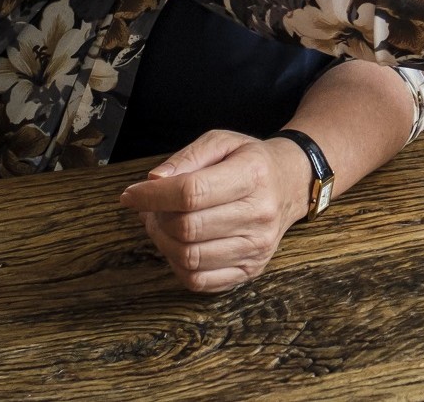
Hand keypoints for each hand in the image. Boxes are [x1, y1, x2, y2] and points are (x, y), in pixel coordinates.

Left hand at [117, 130, 312, 292]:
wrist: (292, 184)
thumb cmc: (251, 162)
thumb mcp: (222, 142)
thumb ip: (187, 157)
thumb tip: (153, 181)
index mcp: (253, 175)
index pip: (192, 192)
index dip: (152, 195)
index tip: (131, 194)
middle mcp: (259, 214)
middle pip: (187, 227)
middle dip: (156, 218)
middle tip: (151, 208)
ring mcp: (257, 246)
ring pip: (189, 258)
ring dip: (163, 242)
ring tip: (163, 224)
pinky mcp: (251, 269)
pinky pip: (200, 281)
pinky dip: (177, 266)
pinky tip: (179, 245)